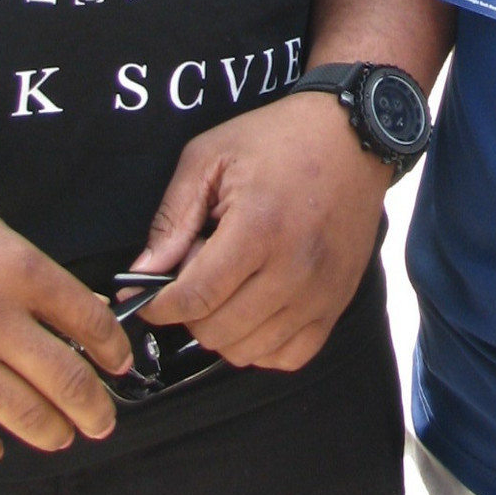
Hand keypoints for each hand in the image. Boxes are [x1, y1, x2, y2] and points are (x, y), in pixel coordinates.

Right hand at [0, 157, 133, 469]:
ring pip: (25, 416)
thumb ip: (30, 274)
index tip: (118, 365)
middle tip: (102, 421)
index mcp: (19, 269)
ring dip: (52, 432)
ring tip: (60, 436)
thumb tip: (77, 316)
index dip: (113, 351)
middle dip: (95, 409)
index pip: (91, 322)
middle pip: (67, 380)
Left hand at [132, 92, 387, 368]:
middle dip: (189, 313)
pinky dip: (261, 345)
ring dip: (223, 330)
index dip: (158, 305)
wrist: (354, 138)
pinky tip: (254, 311)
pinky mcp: (338, 304)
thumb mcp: (210, 157)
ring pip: (249, 351)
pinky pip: (289, 357)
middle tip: (197, 274)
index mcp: (258, 228)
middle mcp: (293, 270)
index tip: (145, 295)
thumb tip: (141, 273)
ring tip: (227, 287)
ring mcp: (320, 293)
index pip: (194, 298)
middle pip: (217, 331)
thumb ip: (173, 218)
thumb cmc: (280, 140)